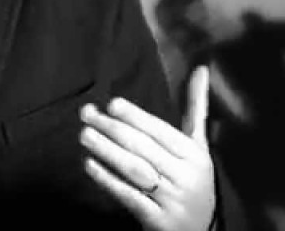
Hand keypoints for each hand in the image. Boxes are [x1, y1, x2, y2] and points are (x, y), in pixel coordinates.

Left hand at [79, 66, 215, 230]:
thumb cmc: (191, 179)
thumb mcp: (198, 146)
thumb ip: (196, 109)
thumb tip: (200, 68)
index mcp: (196, 155)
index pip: (162, 132)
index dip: (137, 117)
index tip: (112, 103)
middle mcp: (187, 176)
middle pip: (145, 149)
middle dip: (113, 129)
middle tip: (86, 114)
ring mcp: (173, 200)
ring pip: (136, 170)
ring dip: (107, 151)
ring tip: (84, 135)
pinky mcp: (158, 220)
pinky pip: (130, 197)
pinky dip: (108, 180)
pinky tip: (89, 165)